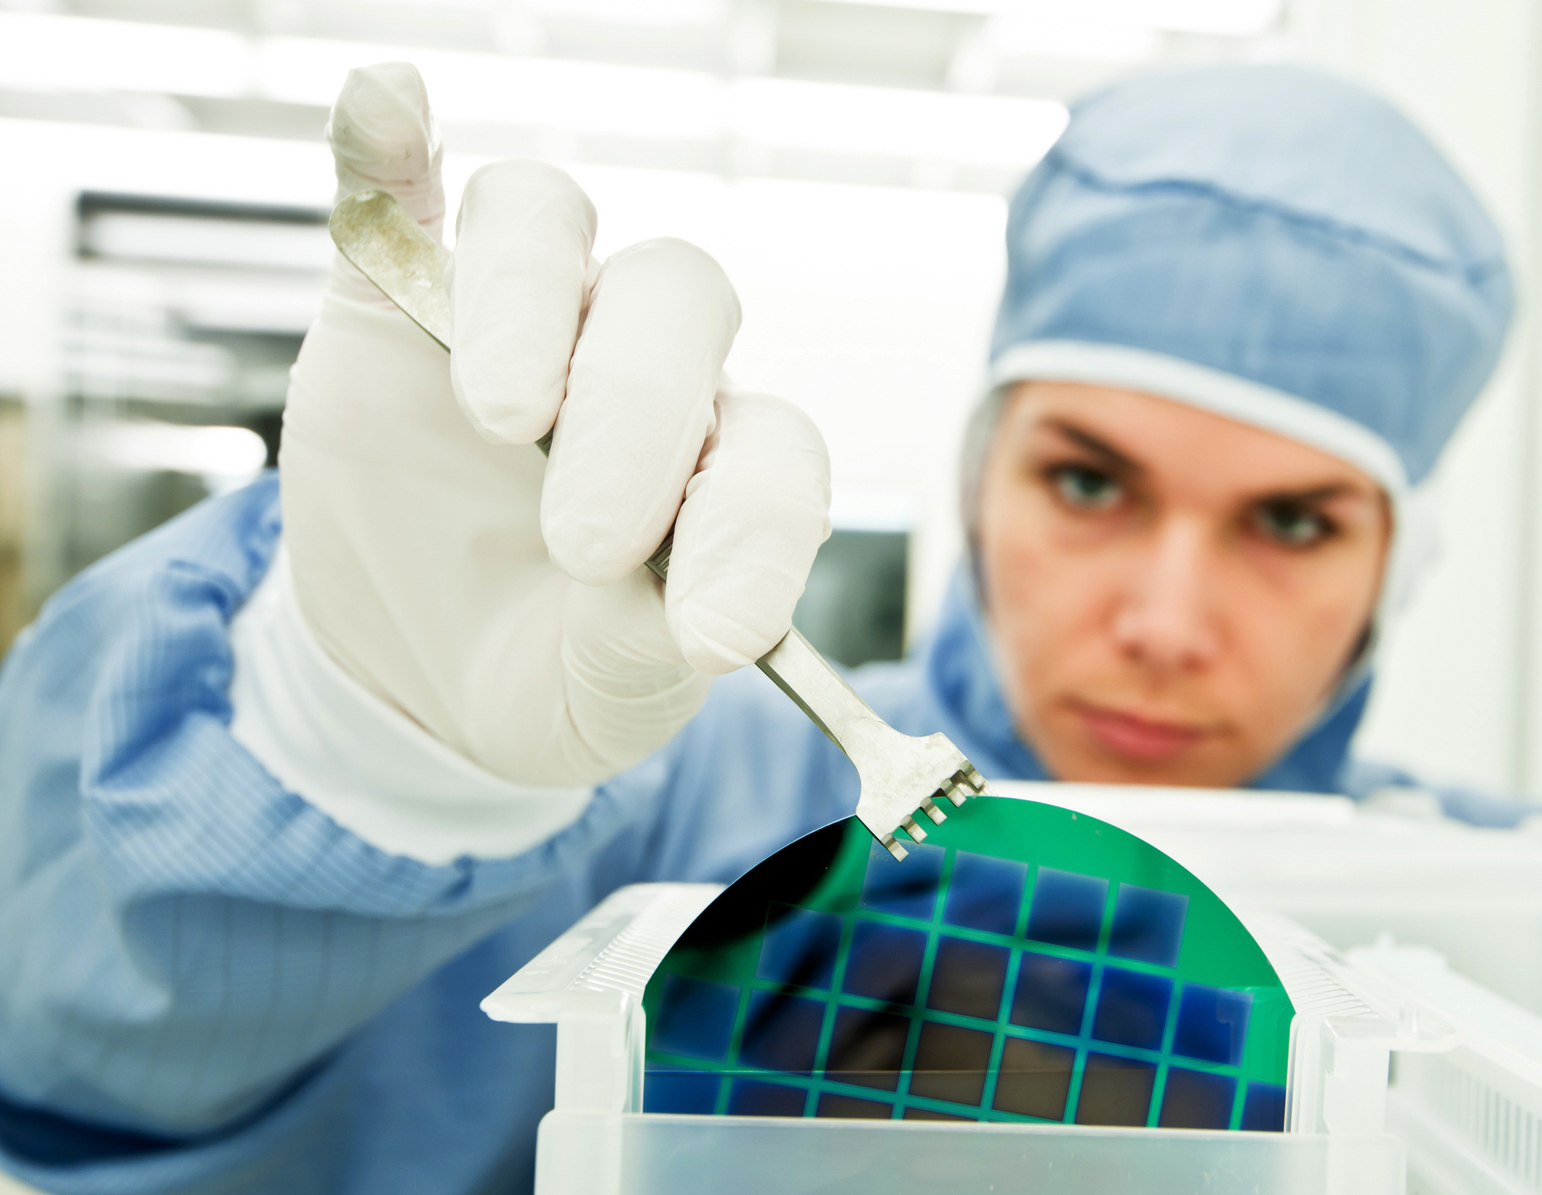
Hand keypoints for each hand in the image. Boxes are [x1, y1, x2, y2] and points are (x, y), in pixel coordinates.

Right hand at [280, 63, 829, 785]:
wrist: (416, 678)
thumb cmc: (548, 677)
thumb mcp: (600, 705)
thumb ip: (643, 655)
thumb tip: (687, 618)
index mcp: (718, 468)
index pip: (773, 450)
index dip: (757, 528)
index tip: (710, 636)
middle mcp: (638, 368)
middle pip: (676, 302)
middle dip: (641, 413)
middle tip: (585, 542)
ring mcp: (521, 323)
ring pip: (552, 228)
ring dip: (531, 302)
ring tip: (499, 414)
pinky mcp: (393, 301)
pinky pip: (398, 193)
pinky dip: (390, 142)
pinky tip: (386, 108)